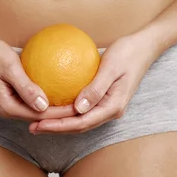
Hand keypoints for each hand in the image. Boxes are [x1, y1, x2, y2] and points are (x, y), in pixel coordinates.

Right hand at [0, 35, 78, 121]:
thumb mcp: (10, 67)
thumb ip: (26, 87)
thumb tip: (43, 105)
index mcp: (8, 107)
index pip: (41, 115)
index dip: (62, 113)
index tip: (81, 107)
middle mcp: (10, 110)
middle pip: (42, 116)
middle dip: (64, 115)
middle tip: (86, 106)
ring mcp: (13, 104)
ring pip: (40, 110)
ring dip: (59, 107)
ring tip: (80, 101)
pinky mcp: (16, 96)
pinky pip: (36, 99)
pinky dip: (50, 96)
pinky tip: (66, 89)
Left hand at [28, 32, 159, 133]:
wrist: (144, 48)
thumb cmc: (127, 53)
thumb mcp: (111, 67)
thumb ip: (96, 88)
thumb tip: (78, 108)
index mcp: (113, 107)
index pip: (81, 122)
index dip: (59, 126)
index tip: (39, 123)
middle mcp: (110, 111)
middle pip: (79, 126)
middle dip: (55, 128)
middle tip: (32, 126)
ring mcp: (108, 106)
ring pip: (80, 120)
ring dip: (59, 122)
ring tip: (38, 121)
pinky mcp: (104, 99)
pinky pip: (82, 109)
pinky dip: (67, 111)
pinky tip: (52, 105)